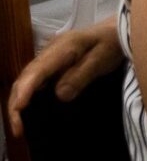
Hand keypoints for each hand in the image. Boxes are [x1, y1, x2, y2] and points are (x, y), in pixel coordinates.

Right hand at [7, 18, 122, 136]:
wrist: (116, 31)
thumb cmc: (111, 45)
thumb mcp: (101, 60)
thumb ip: (81, 76)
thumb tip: (60, 95)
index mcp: (62, 48)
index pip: (37, 70)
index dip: (25, 90)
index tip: (18, 109)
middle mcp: (49, 51)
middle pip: (25, 77)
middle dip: (17, 102)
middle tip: (18, 128)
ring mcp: (49, 56)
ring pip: (27, 79)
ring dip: (19, 100)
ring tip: (19, 124)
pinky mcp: (52, 62)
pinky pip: (36, 79)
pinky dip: (29, 94)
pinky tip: (29, 109)